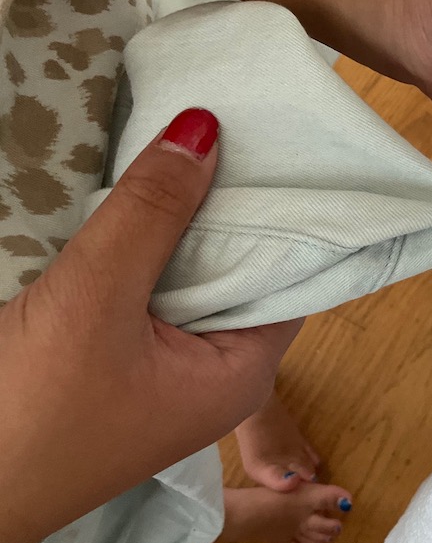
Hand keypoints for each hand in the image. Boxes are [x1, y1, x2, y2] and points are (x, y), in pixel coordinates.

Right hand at [0, 109, 301, 542]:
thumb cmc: (29, 414)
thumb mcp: (95, 299)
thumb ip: (152, 214)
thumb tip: (207, 128)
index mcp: (243, 372)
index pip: (291, 277)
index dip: (286, 214)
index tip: (279, 148)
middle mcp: (217, 374)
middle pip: (243, 274)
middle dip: (230, 210)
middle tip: (230, 128)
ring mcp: (167, 372)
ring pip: (192, 280)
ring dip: (182, 227)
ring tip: (187, 146)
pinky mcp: (120, 365)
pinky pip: (150, 294)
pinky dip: (146, 252)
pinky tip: (140, 202)